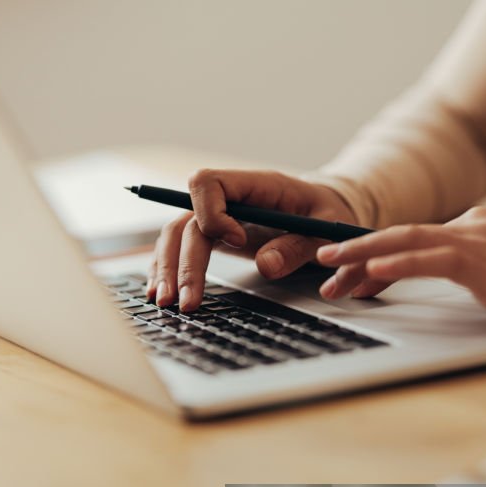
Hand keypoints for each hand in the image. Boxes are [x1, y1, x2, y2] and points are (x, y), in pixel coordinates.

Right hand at [147, 169, 355, 310]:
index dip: (213, 213)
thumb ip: (298, 247)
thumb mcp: (325, 231)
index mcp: (255, 185)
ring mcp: (217, 217)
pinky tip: (160, 293)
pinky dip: (168, 269)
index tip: (237, 242)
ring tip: (166, 303)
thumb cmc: (325, 214)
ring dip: (167, 268)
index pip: (209, 183)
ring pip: (176, 235)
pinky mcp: (213, 237)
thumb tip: (266, 266)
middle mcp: (229, 199)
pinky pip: (180, 248)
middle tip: (185, 299)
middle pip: (187, 219)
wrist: (325, 210)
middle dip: (182, 260)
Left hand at [316, 207, 485, 319]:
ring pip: (406, 244)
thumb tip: (456, 269)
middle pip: (400, 237)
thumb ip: (479, 260)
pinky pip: (431, 261)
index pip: (414, 239)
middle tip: (322, 263)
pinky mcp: (485, 264)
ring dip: (362, 256)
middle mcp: (470, 227)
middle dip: (355, 251)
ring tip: (330, 267)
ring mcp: (476, 242)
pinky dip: (398, 264)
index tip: (348, 266)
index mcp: (475, 226)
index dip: (375, 251)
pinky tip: (374, 271)